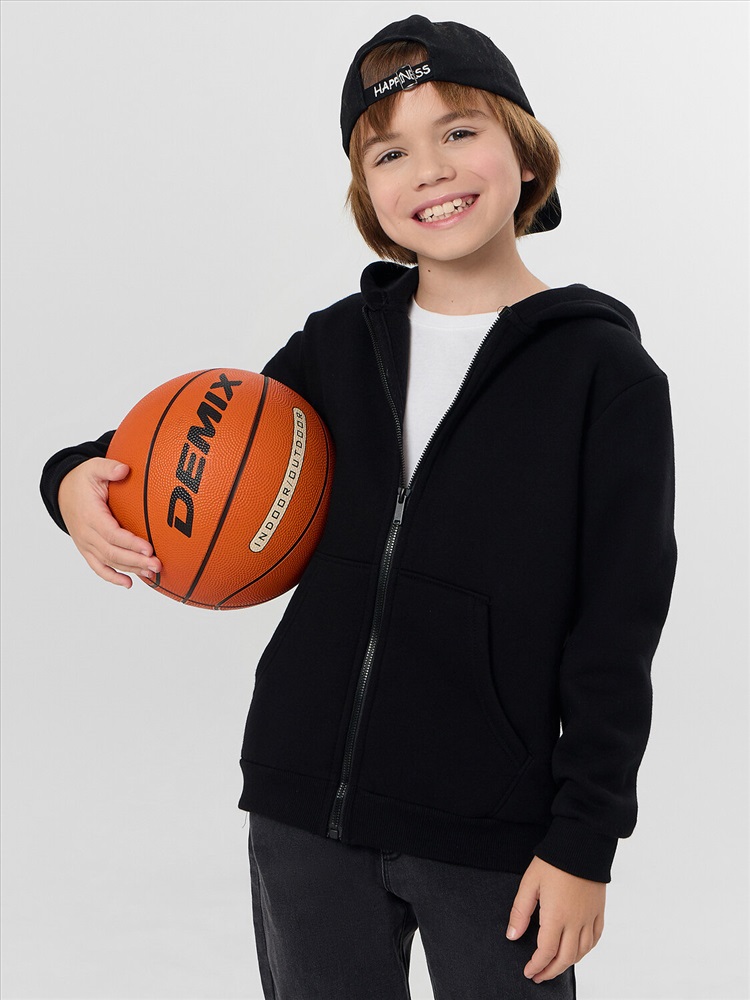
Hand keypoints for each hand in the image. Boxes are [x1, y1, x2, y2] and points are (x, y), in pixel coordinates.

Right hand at [58, 458, 161, 587]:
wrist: (62, 492)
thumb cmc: (82, 480)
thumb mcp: (93, 467)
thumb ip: (108, 468)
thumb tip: (124, 469)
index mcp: (89, 514)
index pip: (111, 533)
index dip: (130, 543)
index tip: (149, 548)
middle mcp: (86, 533)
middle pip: (112, 552)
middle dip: (135, 560)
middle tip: (157, 564)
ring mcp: (86, 544)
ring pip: (108, 562)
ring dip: (130, 569)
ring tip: (152, 573)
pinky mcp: (87, 550)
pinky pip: (98, 567)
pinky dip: (112, 577)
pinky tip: (129, 583)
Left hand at [505, 855, 604, 983]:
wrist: (582, 844)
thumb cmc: (554, 861)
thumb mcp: (529, 883)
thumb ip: (520, 912)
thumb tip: (512, 935)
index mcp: (556, 916)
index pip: (546, 952)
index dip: (536, 965)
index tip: (528, 971)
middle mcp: (576, 922)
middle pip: (565, 959)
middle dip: (550, 971)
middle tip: (539, 976)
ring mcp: (590, 918)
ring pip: (581, 952)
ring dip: (567, 964)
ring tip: (554, 966)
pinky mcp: (599, 911)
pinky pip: (595, 939)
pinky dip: (585, 951)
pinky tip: (577, 951)